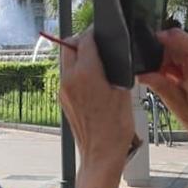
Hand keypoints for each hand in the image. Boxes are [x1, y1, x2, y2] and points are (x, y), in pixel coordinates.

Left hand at [56, 32, 135, 172]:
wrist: (101, 154)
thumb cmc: (115, 128)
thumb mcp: (124, 92)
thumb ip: (116, 69)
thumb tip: (114, 57)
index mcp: (86, 73)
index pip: (85, 40)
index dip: (94, 33)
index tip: (102, 32)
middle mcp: (70, 79)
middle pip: (68, 46)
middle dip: (81, 41)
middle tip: (97, 45)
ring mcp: (63, 90)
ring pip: (66, 61)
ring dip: (77, 56)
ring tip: (97, 64)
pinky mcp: (63, 100)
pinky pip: (67, 77)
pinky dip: (76, 72)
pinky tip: (93, 81)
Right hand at [142, 30, 187, 147]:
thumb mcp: (177, 106)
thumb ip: (160, 86)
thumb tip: (142, 74)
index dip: (173, 38)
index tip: (155, 41)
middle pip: (182, 43)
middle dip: (164, 52)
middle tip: (156, 71)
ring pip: (181, 49)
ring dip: (168, 60)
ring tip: (165, 79)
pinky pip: (184, 57)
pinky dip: (174, 65)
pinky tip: (171, 80)